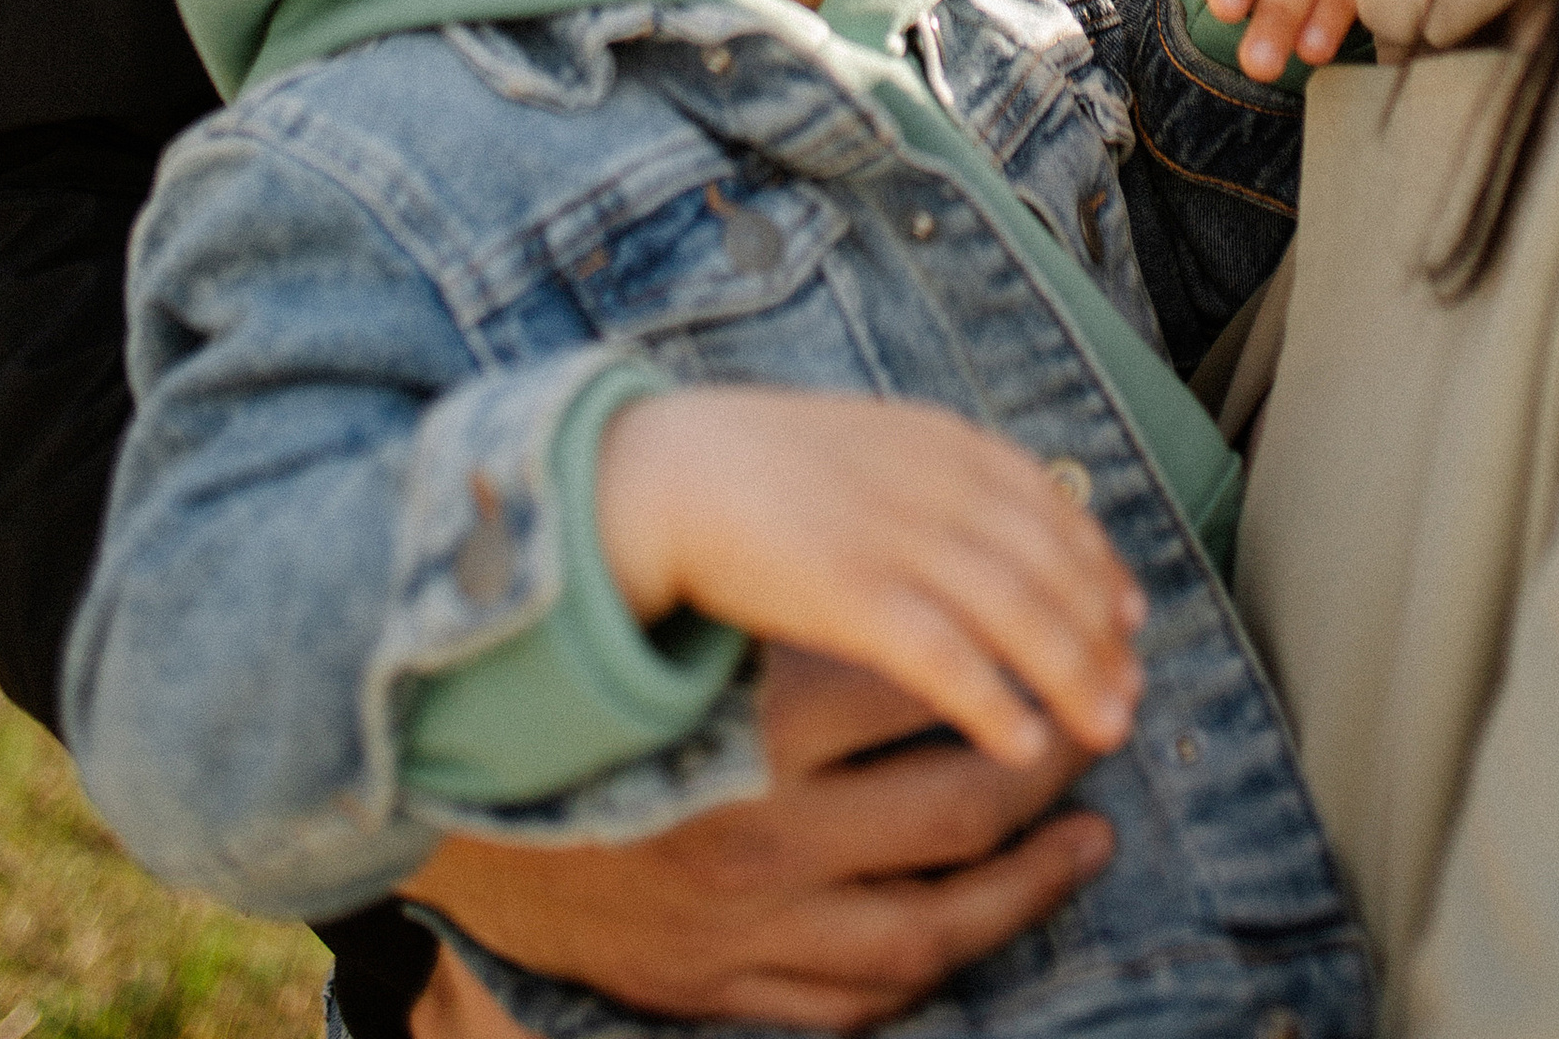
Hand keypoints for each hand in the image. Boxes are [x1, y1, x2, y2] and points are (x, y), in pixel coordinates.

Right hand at [406, 644, 1112, 1028]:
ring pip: (928, 932)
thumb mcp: (697, 634)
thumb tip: (938, 564)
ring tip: (1088, 841)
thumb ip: (805, 608)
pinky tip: (984, 928)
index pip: (927, 696)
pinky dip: (932, 972)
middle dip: (1047, 780)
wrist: (459, 811)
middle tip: (1098, 736)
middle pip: (954, 817)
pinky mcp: (724, 992)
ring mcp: (746, 932)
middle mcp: (759, 835)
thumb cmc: (597, 700)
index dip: (1012, 672)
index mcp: (755, 725)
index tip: (1063, 642)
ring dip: (1025, 889)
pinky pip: (856, 1006)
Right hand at [597, 389, 1143, 766]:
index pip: (1044, 500)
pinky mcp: (849, 592)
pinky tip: (1024, 743)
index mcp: (931, 439)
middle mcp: (928, 479)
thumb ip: (921, 477)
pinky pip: (942, 656)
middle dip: (1098, 628)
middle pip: (1045, 560)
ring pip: (1014, 611)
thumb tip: (989, 522)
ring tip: (1108, 727)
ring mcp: (891, 533)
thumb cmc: (742, 474)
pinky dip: (994, 698)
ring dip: (1071, 672)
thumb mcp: (854, 448)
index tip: (1130, 611)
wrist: (652, 473)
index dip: (1094, 559)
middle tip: (1134, 686)